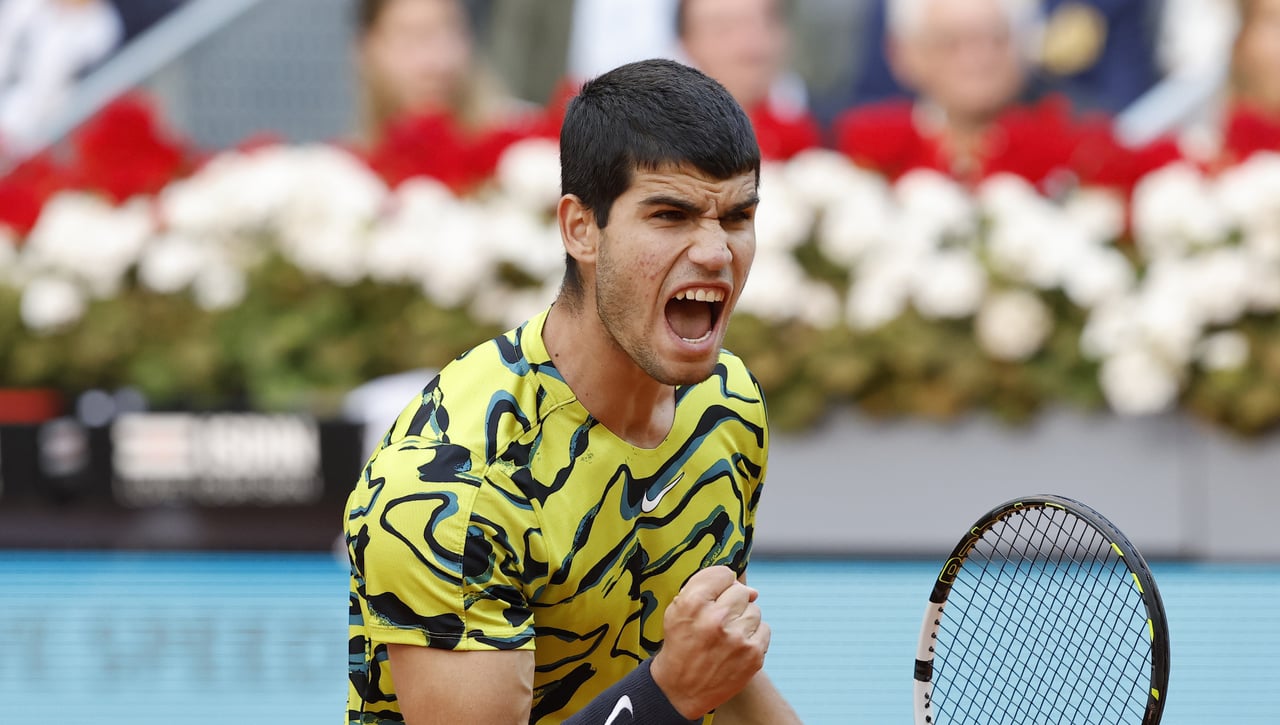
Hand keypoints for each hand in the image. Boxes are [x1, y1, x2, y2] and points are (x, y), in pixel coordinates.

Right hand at [649, 566, 770, 718]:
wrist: (680, 690)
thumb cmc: (681, 644)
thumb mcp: (678, 610)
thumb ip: (707, 587)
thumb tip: (752, 590)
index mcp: (693, 603)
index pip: (724, 574)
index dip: (719, 584)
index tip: (714, 597)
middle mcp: (715, 619)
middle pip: (741, 591)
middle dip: (731, 603)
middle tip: (718, 621)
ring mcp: (737, 638)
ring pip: (755, 610)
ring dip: (743, 620)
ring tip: (727, 635)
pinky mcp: (752, 655)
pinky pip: (764, 629)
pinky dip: (753, 636)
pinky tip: (737, 646)